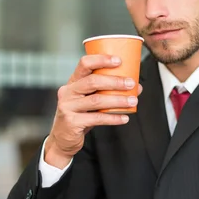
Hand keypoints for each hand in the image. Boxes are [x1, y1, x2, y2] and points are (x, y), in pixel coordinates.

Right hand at [45, 54, 142, 168]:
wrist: (62, 139)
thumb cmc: (79, 116)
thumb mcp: (90, 100)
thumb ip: (108, 92)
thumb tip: (136, 87)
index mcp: (72, 82)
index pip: (84, 64)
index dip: (101, 60)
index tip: (118, 61)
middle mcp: (67, 92)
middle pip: (92, 81)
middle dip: (115, 81)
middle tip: (131, 84)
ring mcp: (68, 107)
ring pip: (96, 100)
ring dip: (117, 100)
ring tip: (132, 101)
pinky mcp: (72, 122)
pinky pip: (96, 118)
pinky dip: (113, 118)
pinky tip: (124, 118)